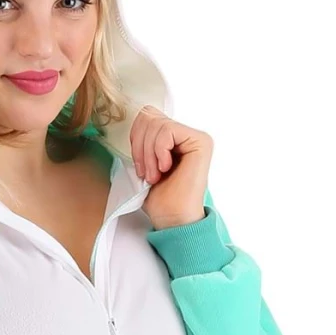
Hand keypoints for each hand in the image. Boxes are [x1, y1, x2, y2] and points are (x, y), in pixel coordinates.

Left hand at [130, 104, 212, 228]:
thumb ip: (142, 138)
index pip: (147, 116)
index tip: (139, 166)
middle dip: (140, 146)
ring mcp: (196, 136)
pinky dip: (159, 152)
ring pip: (157, 123)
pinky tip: (165, 168)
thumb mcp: (143, 162)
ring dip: (148, 154)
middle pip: (150, 116)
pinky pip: (167, 130)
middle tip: (146, 173)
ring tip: (154, 175)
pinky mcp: (201, 141)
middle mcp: (187, 134)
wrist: (172, 218)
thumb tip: (134, 117)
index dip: (135, 138)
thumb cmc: (159, 198)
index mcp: (173, 137)